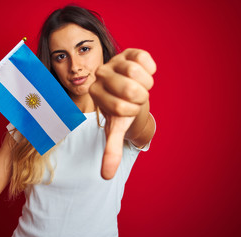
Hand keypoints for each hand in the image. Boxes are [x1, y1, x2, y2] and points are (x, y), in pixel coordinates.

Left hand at [90, 48, 155, 179]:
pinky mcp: (129, 51)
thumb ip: (111, 150)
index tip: (127, 108)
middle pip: (130, 88)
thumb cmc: (122, 112)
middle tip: (134, 98)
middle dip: (140, 98)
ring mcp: (114, 60)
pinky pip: (144, 58)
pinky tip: (143, 73)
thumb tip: (106, 176)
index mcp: (95, 93)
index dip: (131, 111)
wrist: (130, 94)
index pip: (120, 107)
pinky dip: (150, 69)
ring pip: (136, 72)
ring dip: (145, 84)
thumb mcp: (116, 130)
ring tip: (139, 86)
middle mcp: (100, 74)